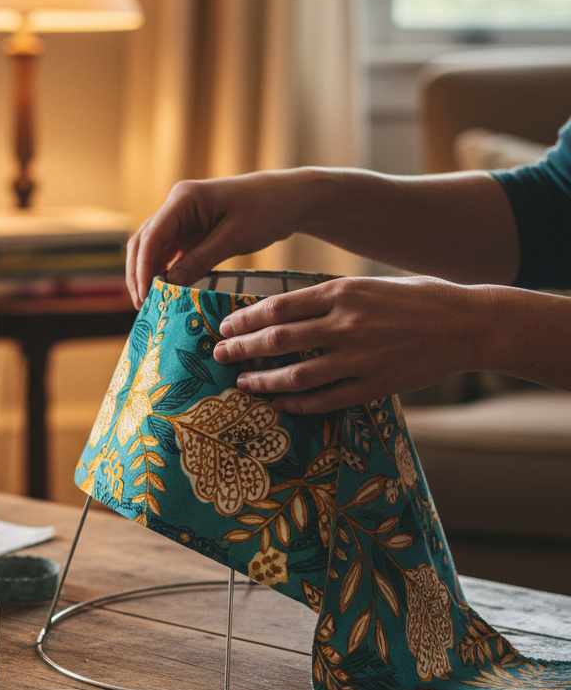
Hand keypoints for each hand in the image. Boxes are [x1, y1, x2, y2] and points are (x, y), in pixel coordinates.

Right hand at [125, 170, 315, 306]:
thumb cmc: (265, 210)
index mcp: (183, 198)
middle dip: (139, 274)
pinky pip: (169, 254)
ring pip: (152, 249)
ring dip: (148, 274)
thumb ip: (200, 261)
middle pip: (144, 242)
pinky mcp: (190, 232)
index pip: (152, 236)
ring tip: (150, 304)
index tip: (144, 296)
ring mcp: (181, 219)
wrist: (288, 198)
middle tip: (142, 306)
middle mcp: (176, 206)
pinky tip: (165, 294)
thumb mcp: (233, 238)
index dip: (143, 268)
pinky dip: (164, 273)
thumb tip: (168, 286)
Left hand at [213, 276, 489, 412]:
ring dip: (263, 381)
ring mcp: (359, 358)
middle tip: (220, 355)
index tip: (225, 328)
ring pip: (296, 375)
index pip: (277, 307)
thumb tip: (283, 311)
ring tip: (242, 383)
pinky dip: (298, 404)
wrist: (468, 324)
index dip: (245, 320)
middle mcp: (346, 324)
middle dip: (241, 350)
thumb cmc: (415, 299)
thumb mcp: (367, 285)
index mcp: (341, 292)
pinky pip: (326, 399)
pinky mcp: (374, 385)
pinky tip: (279, 404)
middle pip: (277, 340)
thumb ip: (328, 298)